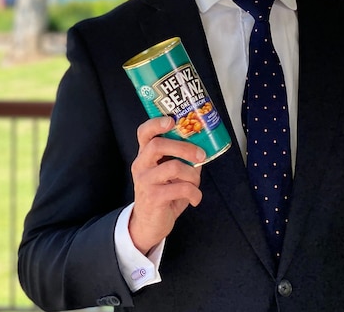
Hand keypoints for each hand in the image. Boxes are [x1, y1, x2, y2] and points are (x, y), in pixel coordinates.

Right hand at [128, 116, 203, 254]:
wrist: (149, 224)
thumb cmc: (162, 194)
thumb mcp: (168, 175)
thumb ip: (180, 160)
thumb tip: (202, 149)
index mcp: (145, 155)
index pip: (144, 133)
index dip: (156, 123)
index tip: (172, 120)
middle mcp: (141, 165)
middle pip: (158, 145)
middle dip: (184, 148)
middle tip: (200, 155)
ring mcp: (145, 181)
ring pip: (173, 167)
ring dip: (192, 175)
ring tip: (196, 184)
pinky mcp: (153, 197)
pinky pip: (181, 189)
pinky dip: (194, 194)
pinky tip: (195, 199)